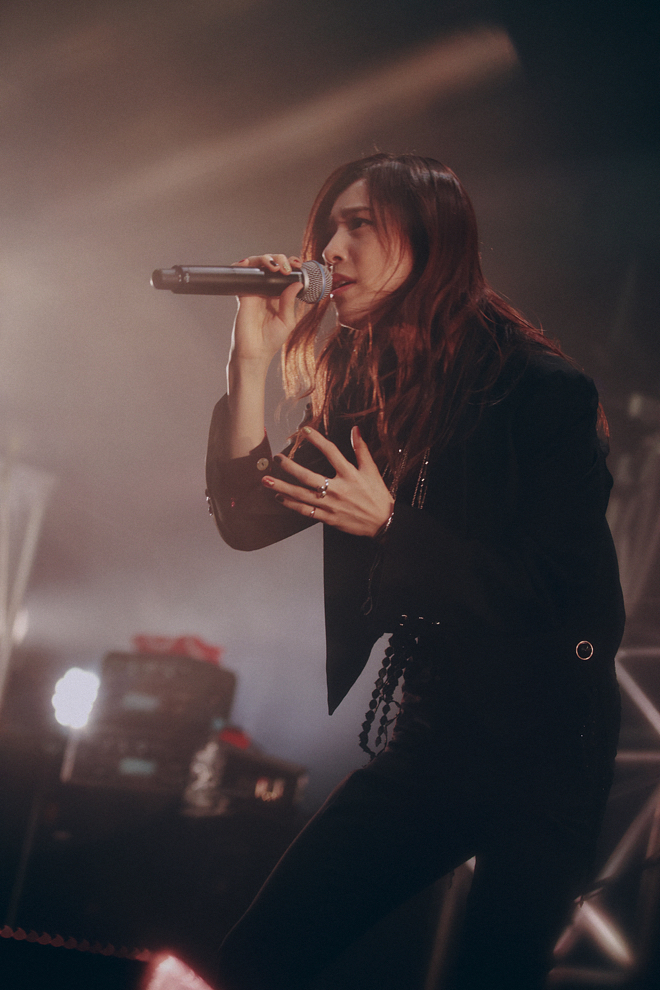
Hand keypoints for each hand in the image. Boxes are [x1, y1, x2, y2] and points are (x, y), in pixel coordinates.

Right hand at [229, 254, 303, 369]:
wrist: (253, 353)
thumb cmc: (270, 340)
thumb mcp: (287, 321)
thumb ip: (289, 302)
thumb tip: (296, 283)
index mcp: (280, 296)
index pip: (285, 273)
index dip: (290, 264)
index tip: (297, 264)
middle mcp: (267, 291)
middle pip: (272, 265)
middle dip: (279, 258)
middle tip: (285, 267)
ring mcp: (254, 291)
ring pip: (257, 266)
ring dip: (265, 259)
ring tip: (273, 267)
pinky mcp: (243, 295)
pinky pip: (242, 276)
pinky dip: (243, 266)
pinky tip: (248, 264)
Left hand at [261, 426, 393, 537]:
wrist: (382, 522)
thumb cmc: (377, 495)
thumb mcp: (371, 470)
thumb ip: (361, 449)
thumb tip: (355, 429)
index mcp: (349, 474)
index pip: (331, 452)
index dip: (318, 440)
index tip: (305, 431)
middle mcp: (338, 489)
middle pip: (308, 477)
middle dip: (290, 467)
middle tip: (276, 458)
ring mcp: (331, 505)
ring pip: (302, 495)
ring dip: (283, 487)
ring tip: (266, 481)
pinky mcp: (328, 518)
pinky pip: (305, 511)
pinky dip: (291, 505)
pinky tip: (279, 498)